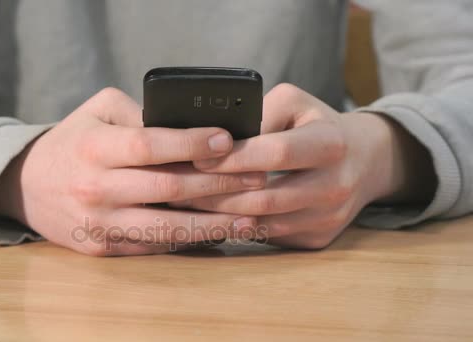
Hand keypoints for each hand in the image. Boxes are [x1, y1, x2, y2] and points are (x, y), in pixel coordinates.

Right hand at [0, 88, 263, 255]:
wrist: (27, 186)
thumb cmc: (72, 142)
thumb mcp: (98, 112)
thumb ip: (141, 114)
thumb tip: (191, 129)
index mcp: (93, 148)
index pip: (150, 146)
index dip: (191, 144)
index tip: (227, 141)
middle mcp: (95, 189)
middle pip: (168, 190)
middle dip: (218, 184)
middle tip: (258, 176)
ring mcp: (100, 224)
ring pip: (167, 228)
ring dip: (214, 223)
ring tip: (250, 215)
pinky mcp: (105, 248)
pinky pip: (155, 246)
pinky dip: (189, 241)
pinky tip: (218, 233)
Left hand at [170, 84, 434, 248]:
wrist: (363, 160)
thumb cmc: (317, 124)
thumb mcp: (294, 103)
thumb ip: (258, 113)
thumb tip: (214, 138)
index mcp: (330, 143)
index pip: (276, 153)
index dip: (234, 157)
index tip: (198, 157)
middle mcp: (336, 185)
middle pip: (265, 198)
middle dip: (217, 193)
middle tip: (180, 187)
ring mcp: (329, 217)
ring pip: (264, 224)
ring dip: (222, 216)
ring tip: (188, 204)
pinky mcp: (318, 238)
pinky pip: (270, 237)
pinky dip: (238, 228)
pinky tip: (214, 216)